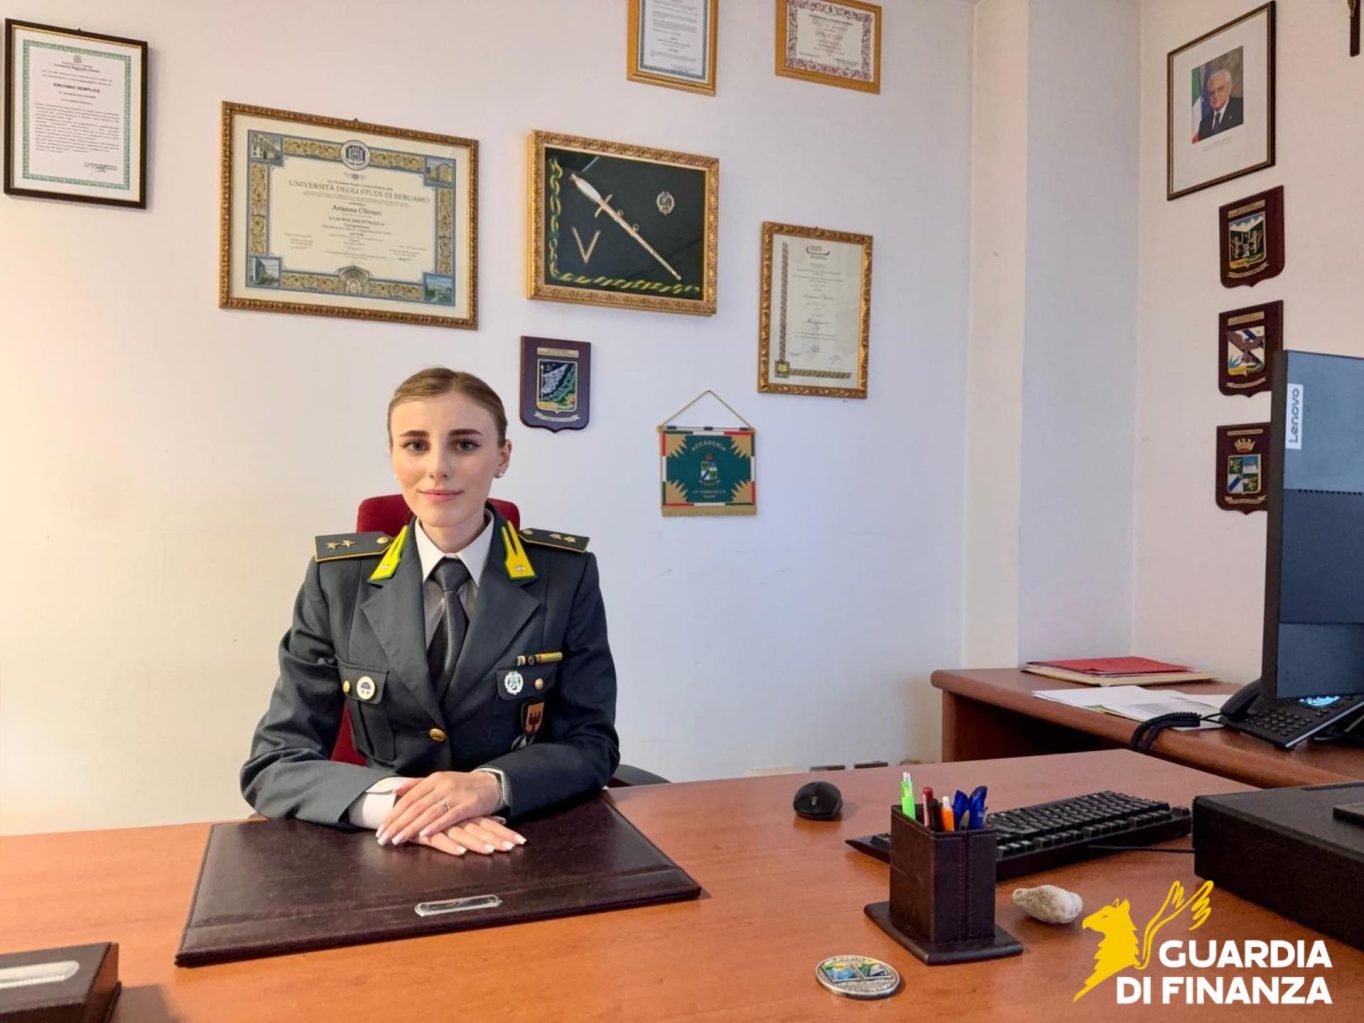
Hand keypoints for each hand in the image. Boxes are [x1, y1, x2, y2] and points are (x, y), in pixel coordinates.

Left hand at [378, 770, 501, 845]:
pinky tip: (424, 835)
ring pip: (428, 813)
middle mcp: (442, 785)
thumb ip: (417, 785)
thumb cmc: (462, 785)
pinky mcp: (468, 805)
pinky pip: (449, 816)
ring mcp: (455, 795)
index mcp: (433, 779)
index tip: (380, 829)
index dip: (393, 814)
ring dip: (411, 828)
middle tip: (383, 839)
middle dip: (397, 824)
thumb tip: (395, 791)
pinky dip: (436, 825)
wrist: (492, 784)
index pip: (408, 798)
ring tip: (398, 840)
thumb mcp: (439, 781)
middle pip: (415, 807)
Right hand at [413, 817, 526, 856]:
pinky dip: (450, 846)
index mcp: (464, 812)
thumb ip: (478, 817)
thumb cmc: (432, 812)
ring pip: (462, 834)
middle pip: (479, 829)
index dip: (503, 832)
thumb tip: (502, 820)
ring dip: (476, 843)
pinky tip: (461, 852)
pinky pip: (439, 840)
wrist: (398, 806)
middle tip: (512, 848)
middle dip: (496, 839)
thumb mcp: (457, 813)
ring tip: (490, 851)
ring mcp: (441, 824)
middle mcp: (455, 817)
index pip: (487, 822)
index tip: (520, 841)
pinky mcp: (425, 832)